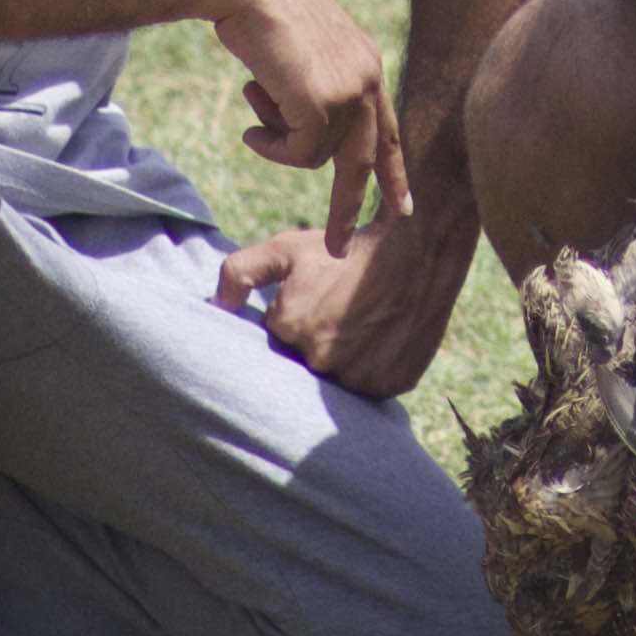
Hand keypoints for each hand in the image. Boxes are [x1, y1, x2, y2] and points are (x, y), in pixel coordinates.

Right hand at [205, 0, 404, 250]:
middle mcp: (368, 80)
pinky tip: (253, 118)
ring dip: (279, 144)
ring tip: (255, 103)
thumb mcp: (293, 52)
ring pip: (317, 157)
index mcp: (366, 64)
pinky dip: (271, 144)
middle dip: (348, 205)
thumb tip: (302, 127)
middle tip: (336, 244)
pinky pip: (298, 152)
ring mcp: (350, 93)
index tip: (402, 204)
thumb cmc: (257, 10)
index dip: (391, 169)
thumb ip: (309, 87)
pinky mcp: (326, 104)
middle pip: (367, 160)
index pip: (386, 128)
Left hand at [222, 194, 474, 396]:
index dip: (298, 321)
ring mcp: (358, 375)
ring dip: (346, 361)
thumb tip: (217, 307)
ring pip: (340, 380)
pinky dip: (375, 370)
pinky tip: (383, 340)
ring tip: (364, 325)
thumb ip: (239, 273)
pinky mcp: (391, 384)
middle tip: (343, 313)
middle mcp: (322, 358)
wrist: (419, 248)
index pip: (282, 340)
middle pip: (309, 363)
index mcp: (291, 327)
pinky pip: (372, 387)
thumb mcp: (286, 248)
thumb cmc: (347, 248)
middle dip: (320, 342)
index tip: (318, 303)